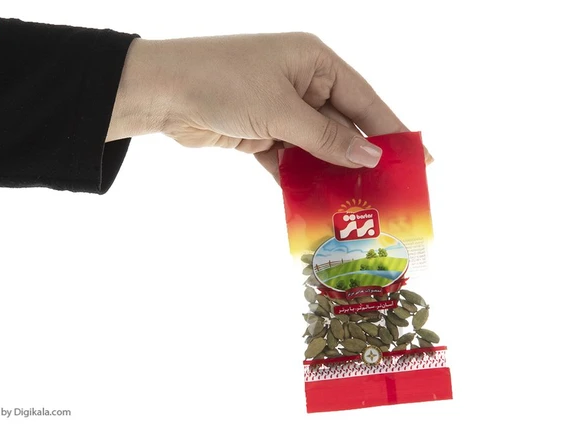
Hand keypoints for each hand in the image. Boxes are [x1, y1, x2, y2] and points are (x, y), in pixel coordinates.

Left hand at [106, 33, 432, 181]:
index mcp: (315, 62)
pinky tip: (316, 204)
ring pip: (316, 147)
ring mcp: (280, 108)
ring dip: (331, 174)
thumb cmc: (223, 83)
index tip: (419, 159)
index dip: (393, 131)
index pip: (365, 100)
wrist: (160, 92)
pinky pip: (290, 159)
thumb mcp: (281, 111)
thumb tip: (371, 156)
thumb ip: (327, 138)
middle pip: (343, 126)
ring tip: (357, 206)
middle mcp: (301, 82)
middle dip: (362, 160)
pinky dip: (300, 179)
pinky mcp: (259, 132)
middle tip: (390, 193)